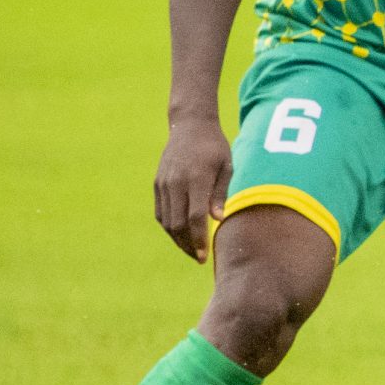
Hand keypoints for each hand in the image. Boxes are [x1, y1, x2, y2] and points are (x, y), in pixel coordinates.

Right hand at [155, 113, 230, 262]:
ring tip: (190, 250)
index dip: (198, 238)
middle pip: (177, 223)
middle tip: (199, 258)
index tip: (203, 255)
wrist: (189, 126)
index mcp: (195, 179)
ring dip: (177, 239)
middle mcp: (176, 183)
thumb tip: (217, 220)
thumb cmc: (214, 147)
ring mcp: (163, 184)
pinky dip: (168, 226)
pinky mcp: (157, 184)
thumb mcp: (226, 166)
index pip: (194, 217)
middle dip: (187, 244)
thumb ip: (220, 193)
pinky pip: (160, 212)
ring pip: (166, 220)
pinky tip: (180, 234)